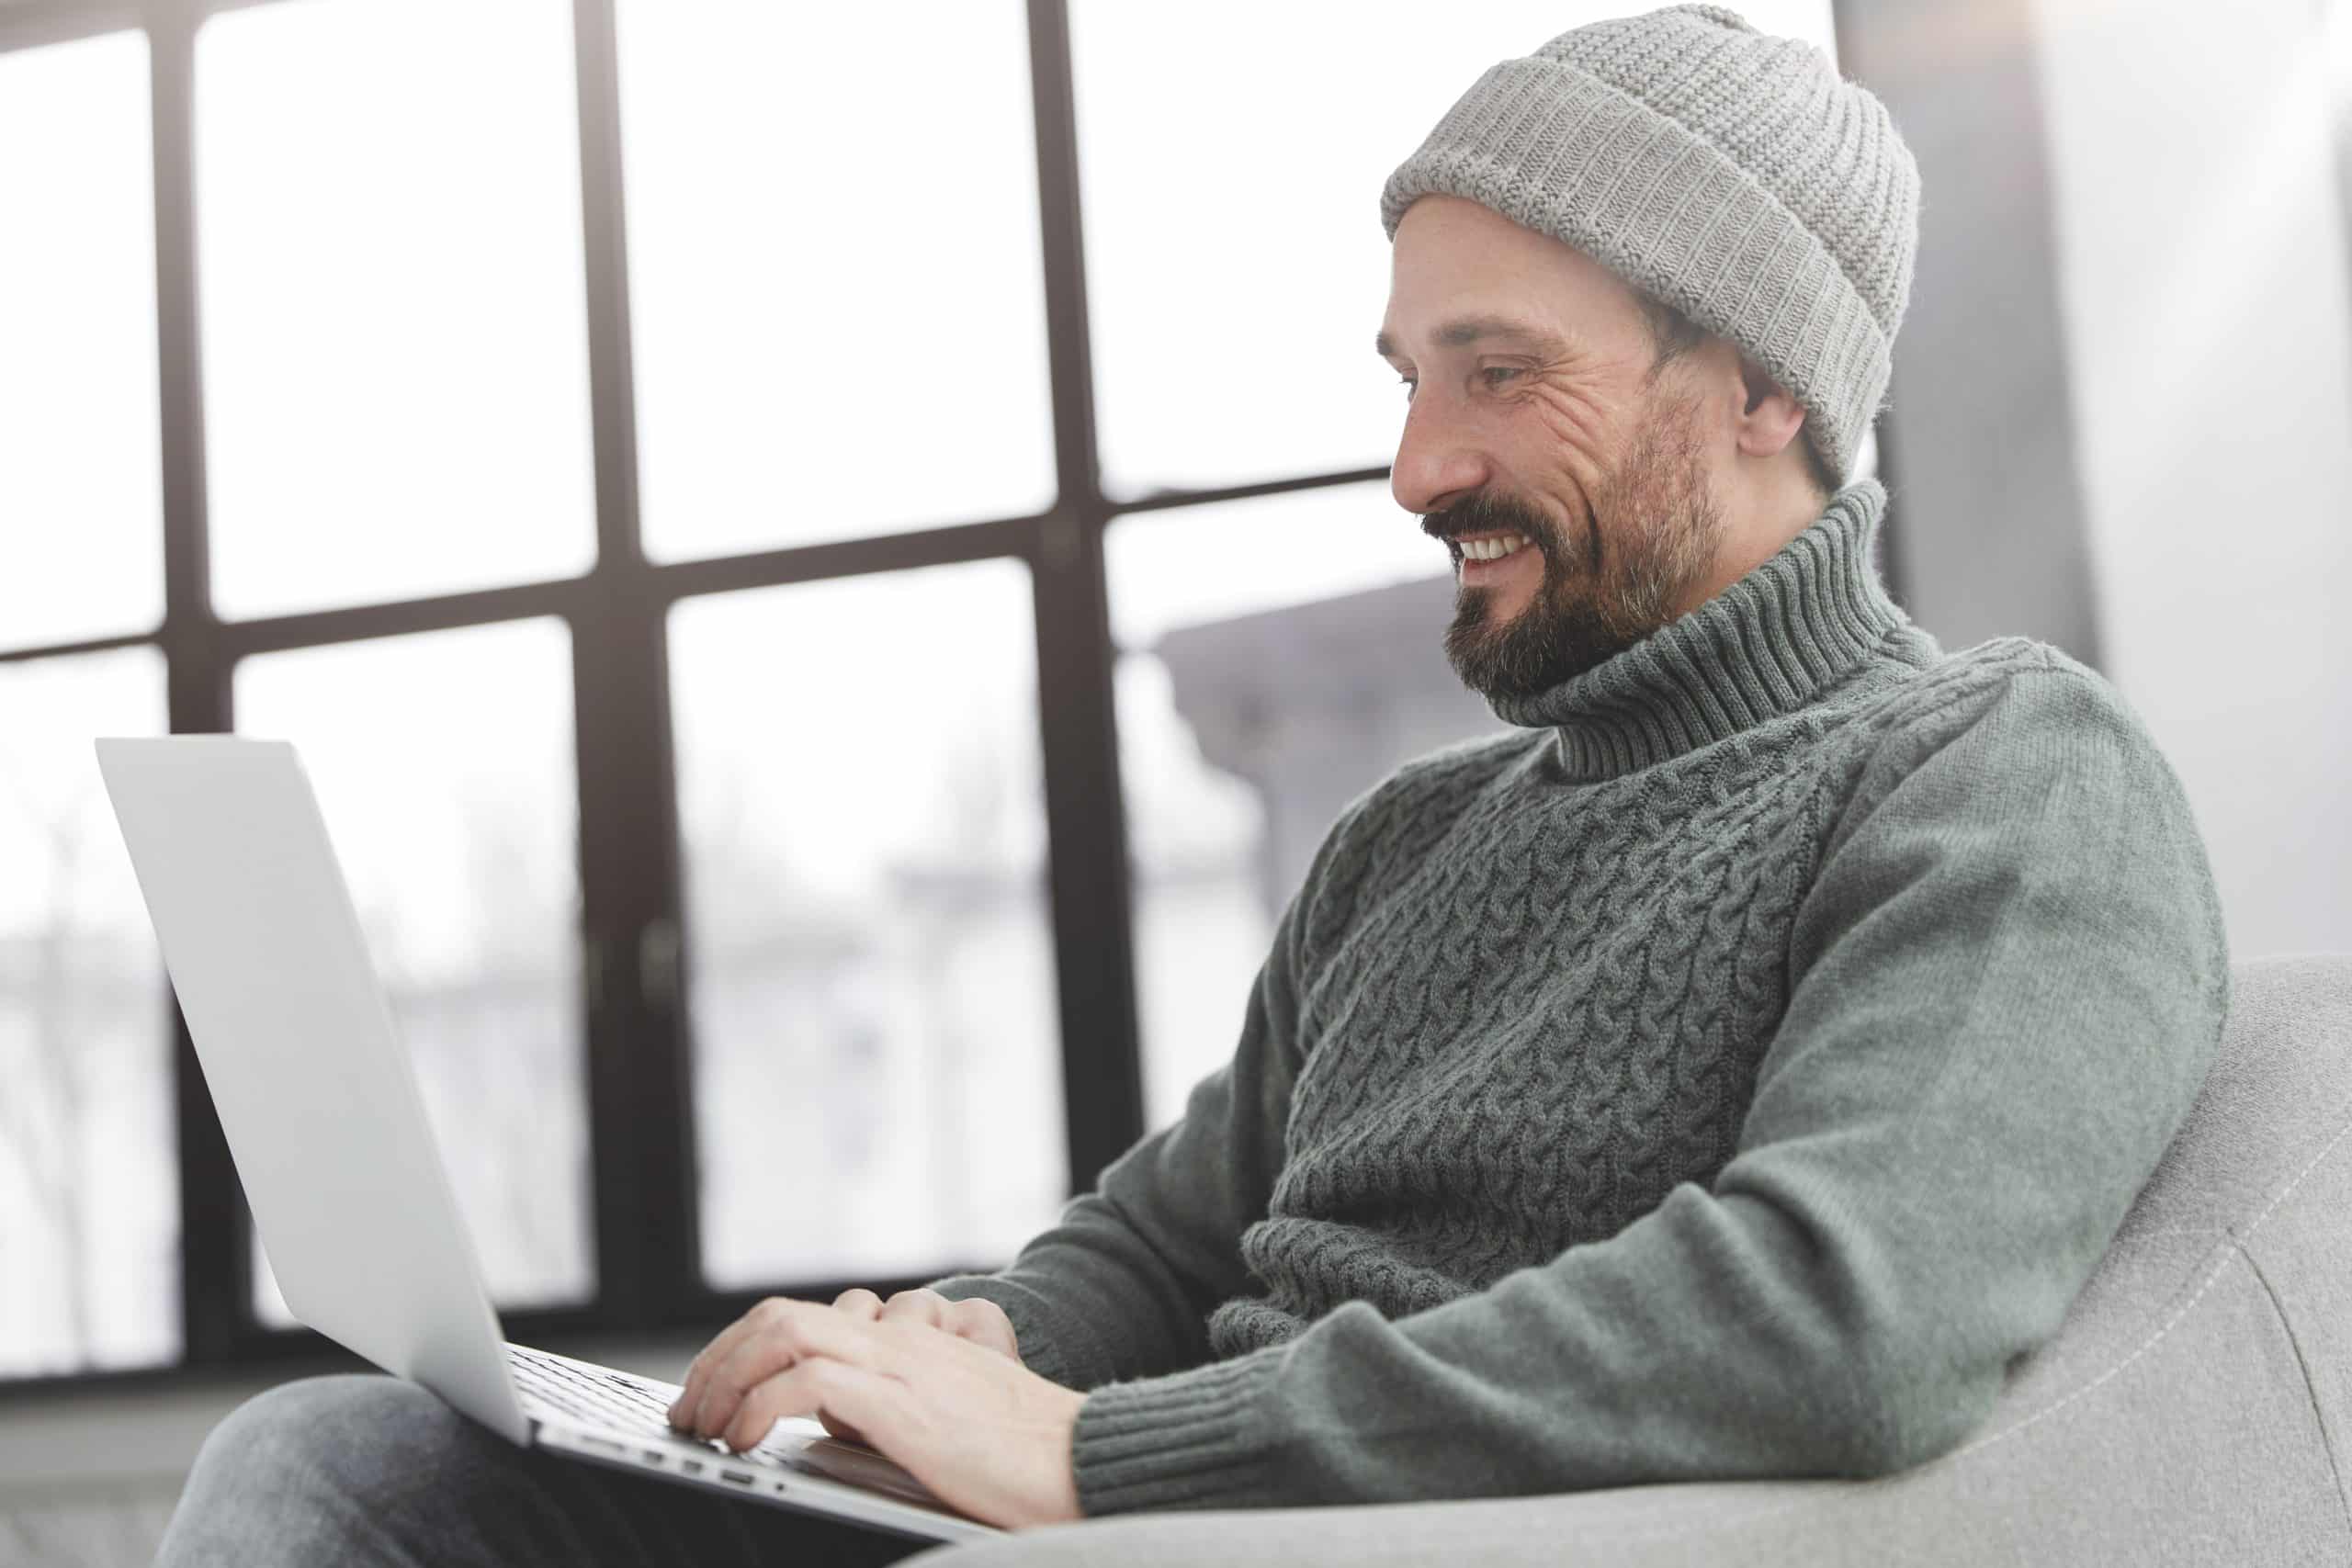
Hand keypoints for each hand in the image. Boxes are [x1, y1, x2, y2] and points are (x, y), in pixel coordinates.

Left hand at [665, 1295, 1084, 1528]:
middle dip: (715, 1362)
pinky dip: (760, 1406)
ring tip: (706, 1428)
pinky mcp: (904, 1405)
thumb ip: (892, 1406)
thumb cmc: (1026, 1456)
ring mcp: (900, 1366)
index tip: (710, 1395)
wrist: (1087, 1458)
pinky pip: (807, 1382)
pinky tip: (747, 1441)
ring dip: (725, 1379)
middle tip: (689, 1413)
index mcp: (906, 1342)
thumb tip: (829, 1429)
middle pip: (775, 1316)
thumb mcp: (947, 1417)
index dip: (738, 1350)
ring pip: (780, 1335)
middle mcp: (897, 1341)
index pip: (798, 1317)